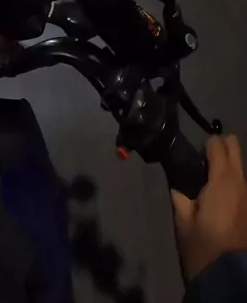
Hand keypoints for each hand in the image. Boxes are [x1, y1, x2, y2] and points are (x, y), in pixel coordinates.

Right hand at [172, 135, 246, 279]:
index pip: (217, 143)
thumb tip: (178, 184)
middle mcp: (240, 180)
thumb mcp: (182, 219)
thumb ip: (179, 195)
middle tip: (203, 163)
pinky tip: (219, 199)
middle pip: (233, 145)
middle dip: (219, 146)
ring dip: (226, 166)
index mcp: (222, 179)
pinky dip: (231, 182)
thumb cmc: (203, 245)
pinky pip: (241, 183)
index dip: (204, 144)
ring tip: (208, 184)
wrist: (229, 275)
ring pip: (239, 165)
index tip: (193, 156)